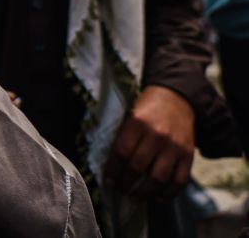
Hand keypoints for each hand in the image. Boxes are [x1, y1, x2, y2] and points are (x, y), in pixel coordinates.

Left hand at [104, 85, 194, 199]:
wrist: (177, 98)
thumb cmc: (147, 108)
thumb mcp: (129, 114)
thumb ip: (122, 136)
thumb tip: (110, 164)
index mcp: (137, 122)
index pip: (122, 152)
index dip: (113, 170)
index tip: (108, 180)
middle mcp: (157, 135)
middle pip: (138, 167)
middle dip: (126, 183)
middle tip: (120, 190)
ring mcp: (175, 146)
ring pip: (158, 178)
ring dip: (144, 192)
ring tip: (135, 197)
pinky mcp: (188, 155)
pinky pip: (180, 180)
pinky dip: (169, 193)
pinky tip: (158, 197)